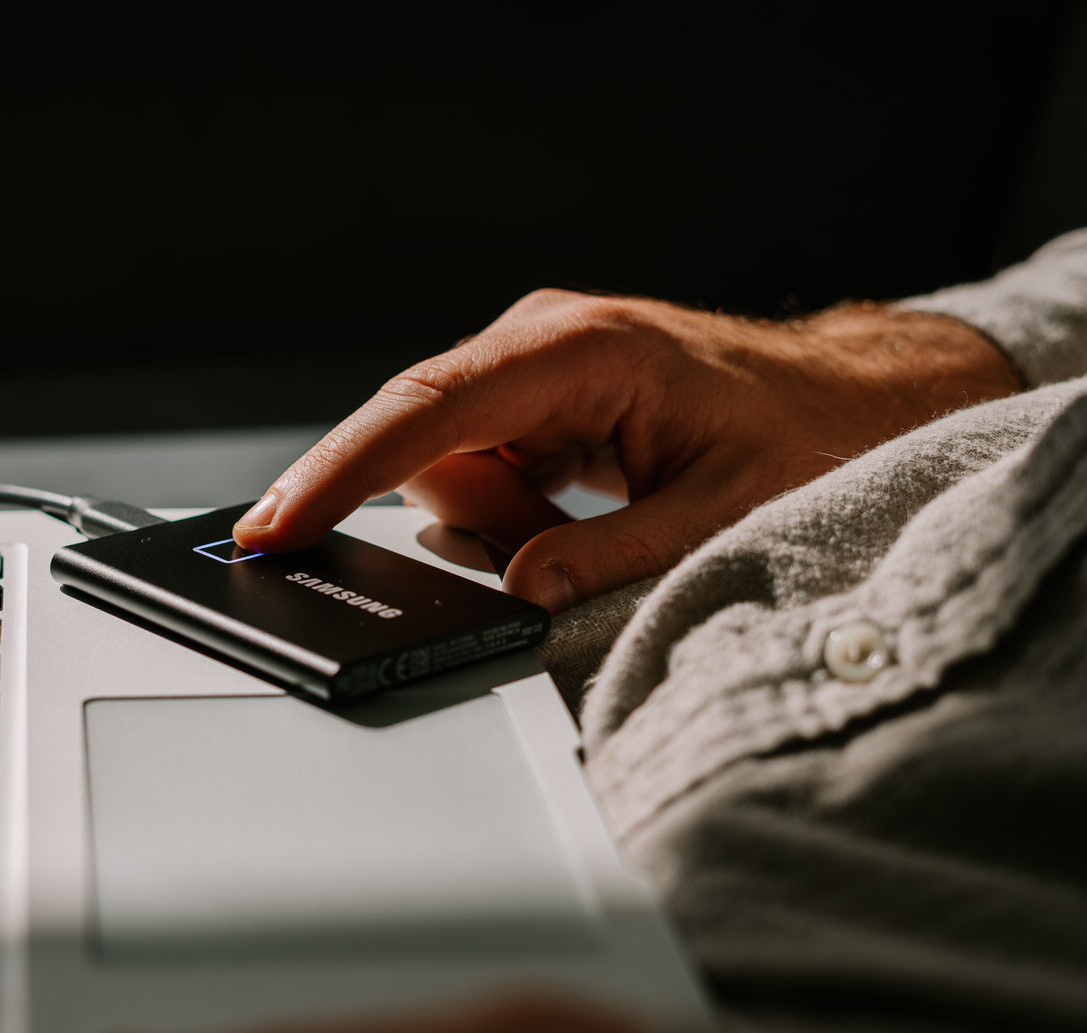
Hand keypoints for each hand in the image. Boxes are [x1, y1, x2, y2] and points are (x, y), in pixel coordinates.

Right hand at [233, 293, 1017, 612]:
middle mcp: (538, 343)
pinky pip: (480, 469)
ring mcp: (531, 369)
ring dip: (503, 522)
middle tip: (557, 546)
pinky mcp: (535, 399)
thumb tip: (515, 597)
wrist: (847, 400)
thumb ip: (609, 558)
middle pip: (427, 445)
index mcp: (577, 351)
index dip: (339, 469)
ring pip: (450, 467)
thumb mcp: (718, 512)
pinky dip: (514, 513)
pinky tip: (580, 509)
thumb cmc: (800, 438)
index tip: (277, 523)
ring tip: (596, 518)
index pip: (427, 411)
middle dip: (471, 520)